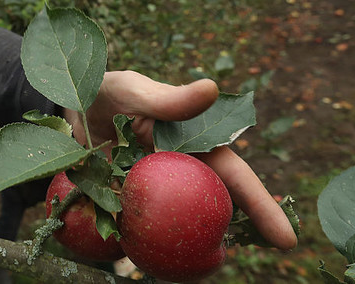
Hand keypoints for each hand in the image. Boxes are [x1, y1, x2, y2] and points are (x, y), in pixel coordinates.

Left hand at [62, 70, 297, 250]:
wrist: (69, 107)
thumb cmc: (108, 91)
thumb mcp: (134, 90)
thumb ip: (168, 98)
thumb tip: (211, 88)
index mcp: (194, 146)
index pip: (233, 177)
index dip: (260, 207)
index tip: (285, 240)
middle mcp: (181, 173)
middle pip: (213, 211)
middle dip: (230, 240)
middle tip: (227, 264)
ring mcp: (154, 191)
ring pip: (177, 226)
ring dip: (184, 249)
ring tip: (187, 274)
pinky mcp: (125, 201)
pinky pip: (135, 226)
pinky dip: (138, 243)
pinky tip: (133, 260)